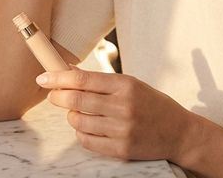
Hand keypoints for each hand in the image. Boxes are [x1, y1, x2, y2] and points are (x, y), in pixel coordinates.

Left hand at [36, 69, 196, 161]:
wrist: (179, 133)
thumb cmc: (153, 105)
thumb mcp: (131, 85)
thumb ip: (101, 82)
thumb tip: (68, 73)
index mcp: (126, 85)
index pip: (83, 79)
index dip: (59, 78)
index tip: (44, 78)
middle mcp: (123, 107)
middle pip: (77, 100)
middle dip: (59, 97)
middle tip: (54, 95)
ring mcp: (122, 130)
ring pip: (79, 122)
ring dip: (72, 116)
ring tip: (79, 113)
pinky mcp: (121, 149)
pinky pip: (87, 141)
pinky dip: (81, 133)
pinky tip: (88, 128)